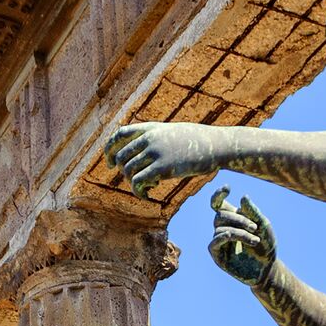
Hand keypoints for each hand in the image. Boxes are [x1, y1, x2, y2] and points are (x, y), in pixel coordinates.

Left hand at [105, 121, 229, 193]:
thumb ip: (155, 138)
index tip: (109, 163)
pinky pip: (138, 183)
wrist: (216, 144)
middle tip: (136, 181)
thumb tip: (143, 151)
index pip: (119, 135)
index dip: (109, 150)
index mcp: (150, 128)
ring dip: (133, 184)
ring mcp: (155, 152)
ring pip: (128, 171)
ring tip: (148, 187)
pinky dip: (138, 192)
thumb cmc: (197, 141)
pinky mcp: (163, 168)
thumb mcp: (172, 132)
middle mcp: (149, 138)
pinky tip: (147, 196)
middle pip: (120, 157)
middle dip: (123, 172)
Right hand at [208, 188, 275, 284]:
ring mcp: (219, 242)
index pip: (218, 204)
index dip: (218, 195)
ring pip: (220, 228)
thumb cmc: (266, 246)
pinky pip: (215, 241)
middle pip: (220, 214)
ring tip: (255, 240)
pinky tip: (238, 238)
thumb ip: (253, 212)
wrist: (267, 269)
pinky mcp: (217, 255)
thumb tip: (242, 197)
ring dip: (239, 232)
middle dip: (238, 219)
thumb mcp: (264, 226)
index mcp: (233, 219)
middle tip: (255, 227)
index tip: (227, 188)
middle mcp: (223, 228)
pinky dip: (226, 237)